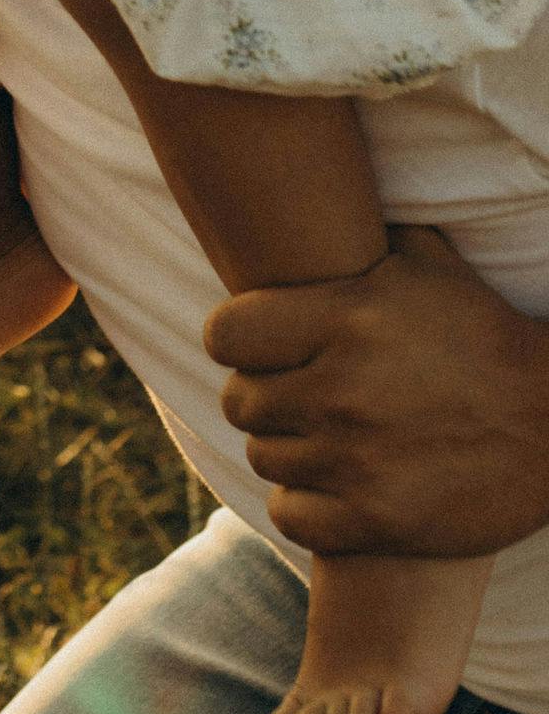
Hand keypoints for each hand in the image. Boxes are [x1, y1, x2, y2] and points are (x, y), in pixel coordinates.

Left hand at [206, 225, 548, 558]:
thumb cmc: (487, 338)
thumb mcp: (431, 268)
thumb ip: (366, 238)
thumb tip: (316, 195)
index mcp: (346, 319)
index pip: (225, 334)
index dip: (238, 340)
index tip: (264, 347)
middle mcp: (341, 390)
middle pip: (238, 401)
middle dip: (263, 396)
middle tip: (300, 396)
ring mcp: (356, 459)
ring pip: (262, 457)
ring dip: (286, 449)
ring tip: (326, 437)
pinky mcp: (375, 518)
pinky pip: (290, 513)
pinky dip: (305, 503)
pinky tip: (334, 484)